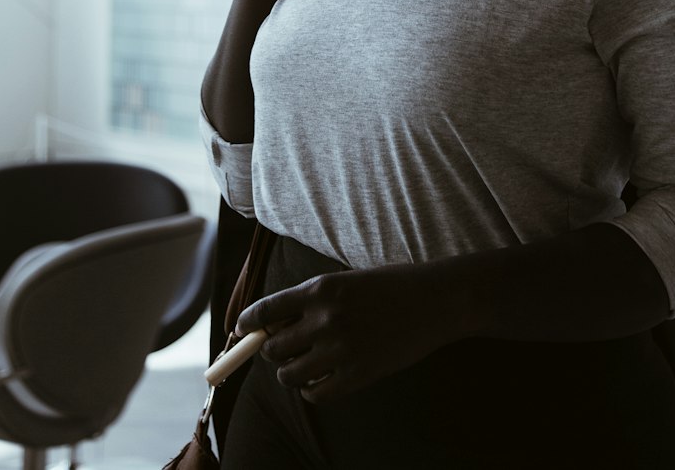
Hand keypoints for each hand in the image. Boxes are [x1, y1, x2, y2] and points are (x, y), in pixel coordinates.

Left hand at [235, 263, 448, 402]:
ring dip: (289, 373)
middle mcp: (324, 319)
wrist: (433, 301)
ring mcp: (340, 350)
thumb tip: (275, 325)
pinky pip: (316, 394)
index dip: (248, 323)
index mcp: (320, 289)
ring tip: (302, 367)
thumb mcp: (346, 281)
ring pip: (288, 375)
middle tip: (283, 349)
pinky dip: (311, 391)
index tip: (241, 331)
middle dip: (271, 350)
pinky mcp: (357, 376)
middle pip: (273, 347)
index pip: (266, 309)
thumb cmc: (390, 286)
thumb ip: (312, 301)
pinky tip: (320, 381)